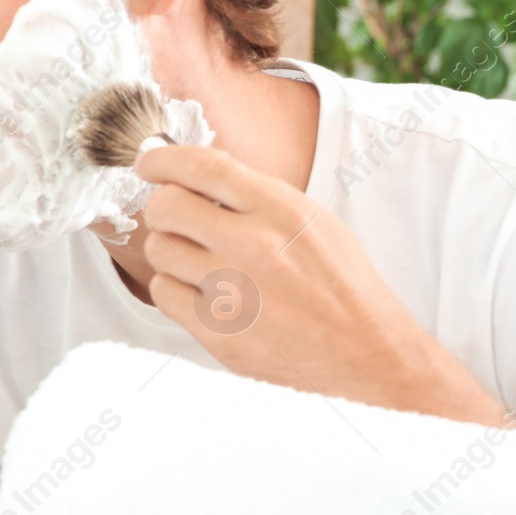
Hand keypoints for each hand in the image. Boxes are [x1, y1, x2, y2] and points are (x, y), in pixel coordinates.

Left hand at [132, 145, 509, 425]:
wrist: (367, 354)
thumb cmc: (341, 285)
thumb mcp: (313, 220)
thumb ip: (258, 195)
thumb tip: (199, 172)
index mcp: (280, 210)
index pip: (201, 167)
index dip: (163, 160)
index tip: (149, 163)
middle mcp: (253, 246)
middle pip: (166, 206)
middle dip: (163, 207)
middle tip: (175, 217)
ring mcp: (233, 292)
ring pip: (159, 249)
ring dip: (171, 249)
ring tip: (199, 260)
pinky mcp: (218, 333)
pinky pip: (163, 292)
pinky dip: (174, 287)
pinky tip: (200, 291)